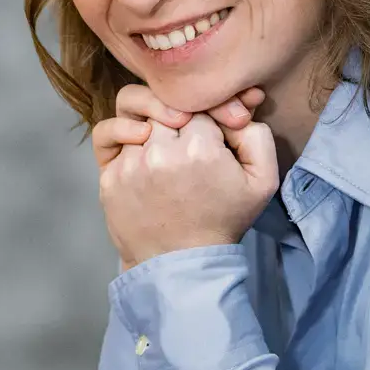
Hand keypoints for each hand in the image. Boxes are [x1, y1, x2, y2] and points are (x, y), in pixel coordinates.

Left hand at [100, 112, 277, 269]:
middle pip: (168, 106)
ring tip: (164, 140)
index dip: (209, 115)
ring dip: (153, 123)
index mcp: (200, 148)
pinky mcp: (109, 176)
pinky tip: (136, 140)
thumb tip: (236, 108)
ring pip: (137, 115)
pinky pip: (107, 135)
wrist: (182, 264)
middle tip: (190, 139)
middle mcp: (161, 152)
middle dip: (180, 116)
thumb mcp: (262, 181)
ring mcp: (130, 164)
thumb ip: (257, 135)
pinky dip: (121, 131)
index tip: (214, 135)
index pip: (201, 105)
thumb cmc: (223, 221)